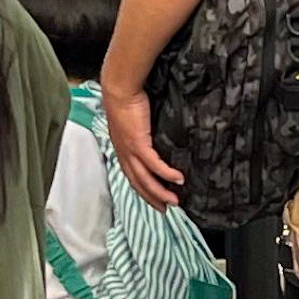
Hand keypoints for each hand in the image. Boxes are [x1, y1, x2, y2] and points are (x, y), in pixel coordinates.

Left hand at [105, 79, 182, 208]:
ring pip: (145, 179)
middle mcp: (124, 154)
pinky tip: (178, 179)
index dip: (142, 191)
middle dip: (152, 198)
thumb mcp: (132, 121)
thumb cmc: (126, 100)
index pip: (132, 176)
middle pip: (138, 183)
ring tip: (175, 201)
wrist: (119, 90)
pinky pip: (154, 165)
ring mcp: (130, 151)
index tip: (155, 200)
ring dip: (160, 192)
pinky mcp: (138, 144)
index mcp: (121, 150)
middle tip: (166, 209)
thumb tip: (151, 135)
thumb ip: (140, 131)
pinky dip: (166, 174)